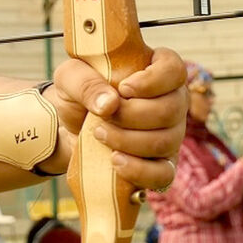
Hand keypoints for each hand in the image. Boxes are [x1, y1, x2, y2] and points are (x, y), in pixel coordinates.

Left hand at [48, 47, 186, 189]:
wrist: (68, 126)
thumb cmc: (78, 93)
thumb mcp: (71, 78)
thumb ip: (87, 83)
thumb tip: (110, 104)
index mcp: (157, 69)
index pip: (174, 69)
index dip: (153, 81)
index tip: (124, 89)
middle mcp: (172, 100)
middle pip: (171, 109)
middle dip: (131, 116)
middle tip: (102, 117)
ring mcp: (172, 133)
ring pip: (166, 141)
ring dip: (128, 141)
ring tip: (99, 134)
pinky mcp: (162, 163)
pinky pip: (164, 173)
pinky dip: (139, 170)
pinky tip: (115, 161)